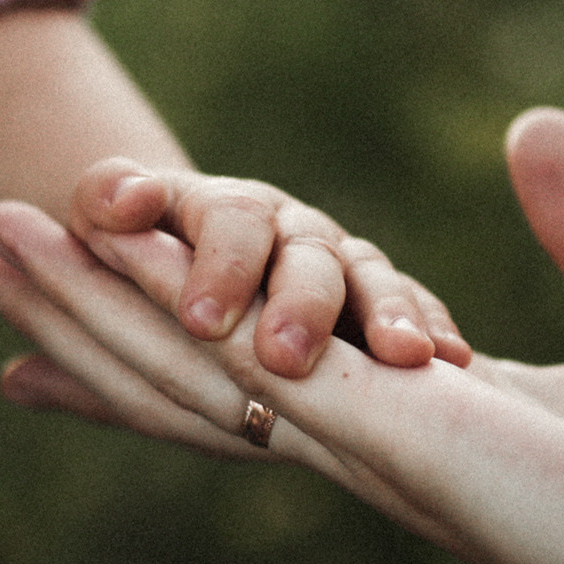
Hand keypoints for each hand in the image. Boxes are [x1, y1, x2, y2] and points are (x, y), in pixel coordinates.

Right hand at [0, 111, 563, 563]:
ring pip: (179, 361)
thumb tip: (533, 125)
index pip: (242, 362)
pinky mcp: (397, 439)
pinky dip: (154, 313)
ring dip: (73, 300)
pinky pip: (244, 365)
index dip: (148, 319)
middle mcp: (361, 439)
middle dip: (68, 305)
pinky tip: (90, 257)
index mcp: (408, 420)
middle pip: (174, 360)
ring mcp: (366, 445)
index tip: (77, 270)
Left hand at [68, 159, 472, 377]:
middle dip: (302, 304)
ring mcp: (343, 263)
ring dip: (390, 313)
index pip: (229, 224)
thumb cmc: (138, 238)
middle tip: (285, 355)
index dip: (220, 267)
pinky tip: (453, 359)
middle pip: (306, 257)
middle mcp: (291, 230)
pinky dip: (434, 328)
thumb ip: (110, 205)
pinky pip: (420, 309)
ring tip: (403, 355)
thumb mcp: (111, 218)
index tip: (202, 319)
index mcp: (225, 209)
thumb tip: (121, 206)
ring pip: (372, 280)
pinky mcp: (385, 300)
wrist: (192, 248)